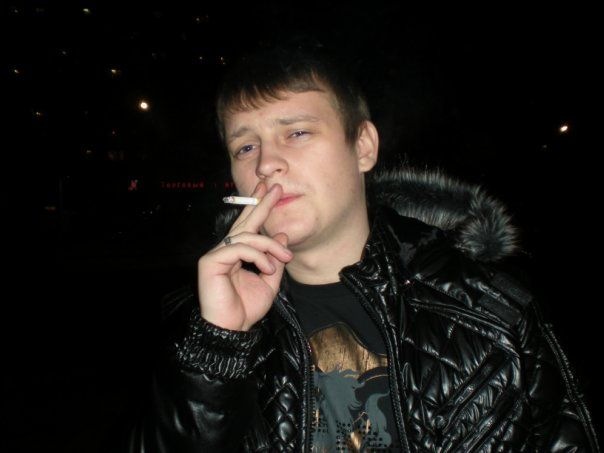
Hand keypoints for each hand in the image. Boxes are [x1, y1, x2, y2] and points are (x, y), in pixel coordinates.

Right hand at [197, 182, 293, 330]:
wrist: (233, 330)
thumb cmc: (247, 309)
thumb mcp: (270, 283)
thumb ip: (274, 259)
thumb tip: (281, 236)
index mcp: (237, 253)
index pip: (249, 226)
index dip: (258, 207)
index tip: (270, 191)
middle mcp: (225, 250)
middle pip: (244, 222)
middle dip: (261, 203)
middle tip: (276, 187)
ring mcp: (216, 254)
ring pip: (247, 236)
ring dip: (270, 245)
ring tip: (285, 256)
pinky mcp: (210, 261)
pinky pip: (238, 249)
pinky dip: (258, 256)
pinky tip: (267, 267)